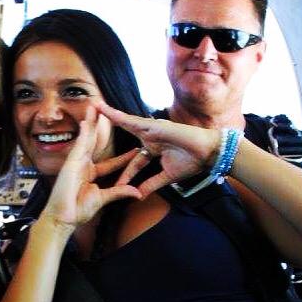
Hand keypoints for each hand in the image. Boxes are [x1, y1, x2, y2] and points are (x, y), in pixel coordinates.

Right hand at [41, 107, 141, 230]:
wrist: (63, 218)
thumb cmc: (77, 211)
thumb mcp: (103, 199)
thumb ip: (119, 193)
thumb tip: (137, 193)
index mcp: (90, 174)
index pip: (111, 162)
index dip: (123, 156)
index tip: (136, 149)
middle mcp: (82, 165)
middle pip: (95, 143)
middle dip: (101, 128)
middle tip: (108, 112)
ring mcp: (75, 163)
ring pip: (86, 139)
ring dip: (91, 123)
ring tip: (96, 108)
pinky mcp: (71, 163)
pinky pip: (79, 145)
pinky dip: (83, 133)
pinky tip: (87, 121)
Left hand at [96, 103, 220, 196]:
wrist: (209, 153)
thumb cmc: (193, 162)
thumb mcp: (167, 176)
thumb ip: (151, 184)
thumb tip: (138, 196)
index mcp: (153, 149)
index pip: (134, 162)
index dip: (125, 173)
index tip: (115, 183)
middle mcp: (150, 137)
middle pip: (125, 130)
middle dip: (110, 127)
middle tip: (91, 120)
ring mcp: (151, 129)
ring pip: (125, 121)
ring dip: (109, 114)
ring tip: (94, 106)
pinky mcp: (154, 126)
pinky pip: (132, 120)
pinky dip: (118, 115)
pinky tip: (105, 110)